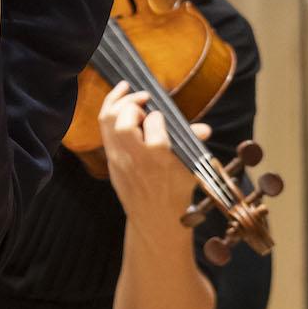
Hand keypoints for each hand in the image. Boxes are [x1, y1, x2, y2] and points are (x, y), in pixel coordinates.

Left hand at [97, 82, 207, 233]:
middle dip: (134, 104)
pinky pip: (104, 130)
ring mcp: (119, 158)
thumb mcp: (190, 170)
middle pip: (124, 121)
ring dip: (117, 101)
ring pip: (108, 122)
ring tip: (127, 89)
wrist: (155, 219)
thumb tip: (204, 129)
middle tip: (145, 100)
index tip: (163, 116)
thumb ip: (193, 146)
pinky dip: (108, 110)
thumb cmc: (176, 193)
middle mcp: (135, 157)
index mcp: (159, 158)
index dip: (158, 115)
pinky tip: (117, 99)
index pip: (154, 123)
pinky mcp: (110, 159)